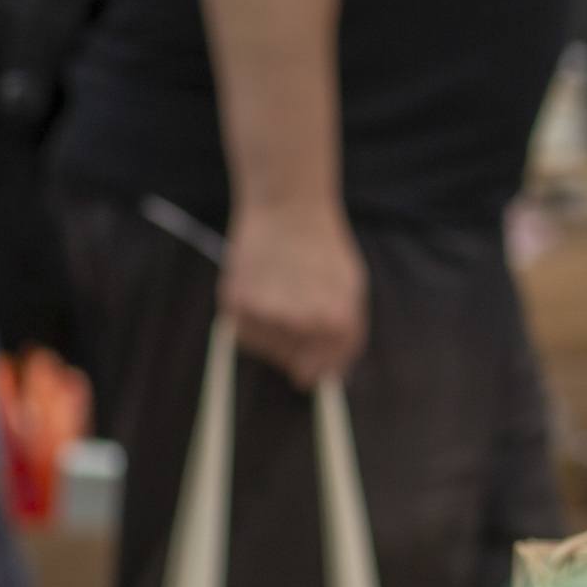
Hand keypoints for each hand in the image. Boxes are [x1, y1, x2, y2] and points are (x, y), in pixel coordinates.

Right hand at [223, 197, 366, 387]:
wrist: (287, 210)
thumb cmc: (324, 251)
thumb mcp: (351, 291)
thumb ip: (345, 336)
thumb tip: (327, 376)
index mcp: (337, 321)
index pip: (326, 369)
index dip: (324, 362)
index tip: (319, 348)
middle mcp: (301, 323)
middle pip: (298, 366)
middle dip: (303, 346)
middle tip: (302, 307)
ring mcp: (266, 315)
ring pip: (271, 351)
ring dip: (278, 334)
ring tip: (284, 295)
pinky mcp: (235, 306)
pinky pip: (247, 335)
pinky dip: (255, 323)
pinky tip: (264, 293)